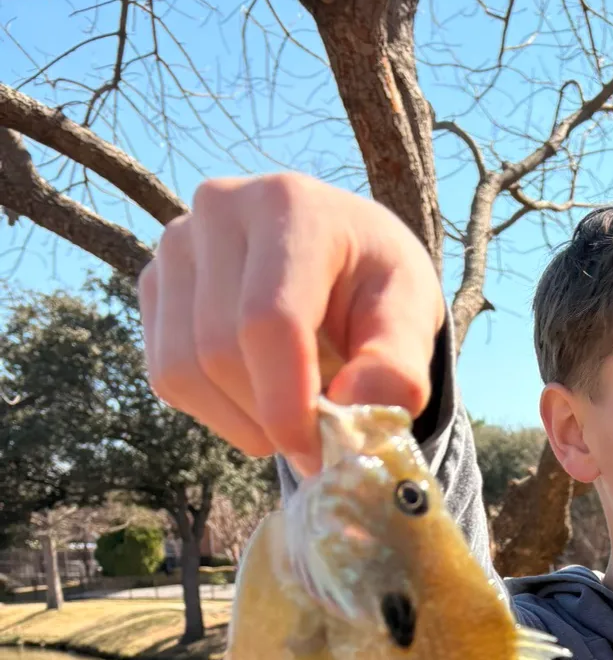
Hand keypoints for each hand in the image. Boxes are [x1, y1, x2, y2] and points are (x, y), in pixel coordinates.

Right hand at [140, 173, 445, 476]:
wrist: (344, 255)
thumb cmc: (380, 286)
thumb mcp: (413, 316)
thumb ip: (399, 367)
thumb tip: (355, 408)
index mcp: (292, 207)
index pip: (269, 320)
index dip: (287, 402)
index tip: (317, 453)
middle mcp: (219, 209)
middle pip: (219, 350)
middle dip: (269, 418)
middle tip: (316, 441)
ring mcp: (175, 244)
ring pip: (181, 369)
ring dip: (240, 421)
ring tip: (292, 417)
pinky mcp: (153, 283)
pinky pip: (165, 375)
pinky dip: (215, 410)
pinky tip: (259, 396)